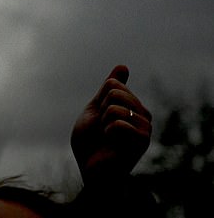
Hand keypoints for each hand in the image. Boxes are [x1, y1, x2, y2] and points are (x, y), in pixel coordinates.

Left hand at [70, 65, 151, 187]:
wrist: (91, 170)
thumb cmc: (91, 142)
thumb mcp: (95, 109)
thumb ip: (108, 89)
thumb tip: (123, 66)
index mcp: (132, 106)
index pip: (112, 84)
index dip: (98, 100)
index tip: (100, 117)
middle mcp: (143, 115)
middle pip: (115, 92)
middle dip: (100, 110)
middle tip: (103, 129)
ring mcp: (145, 127)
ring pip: (115, 106)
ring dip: (103, 123)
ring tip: (108, 137)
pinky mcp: (143, 141)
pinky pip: (119, 123)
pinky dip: (107, 132)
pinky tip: (112, 144)